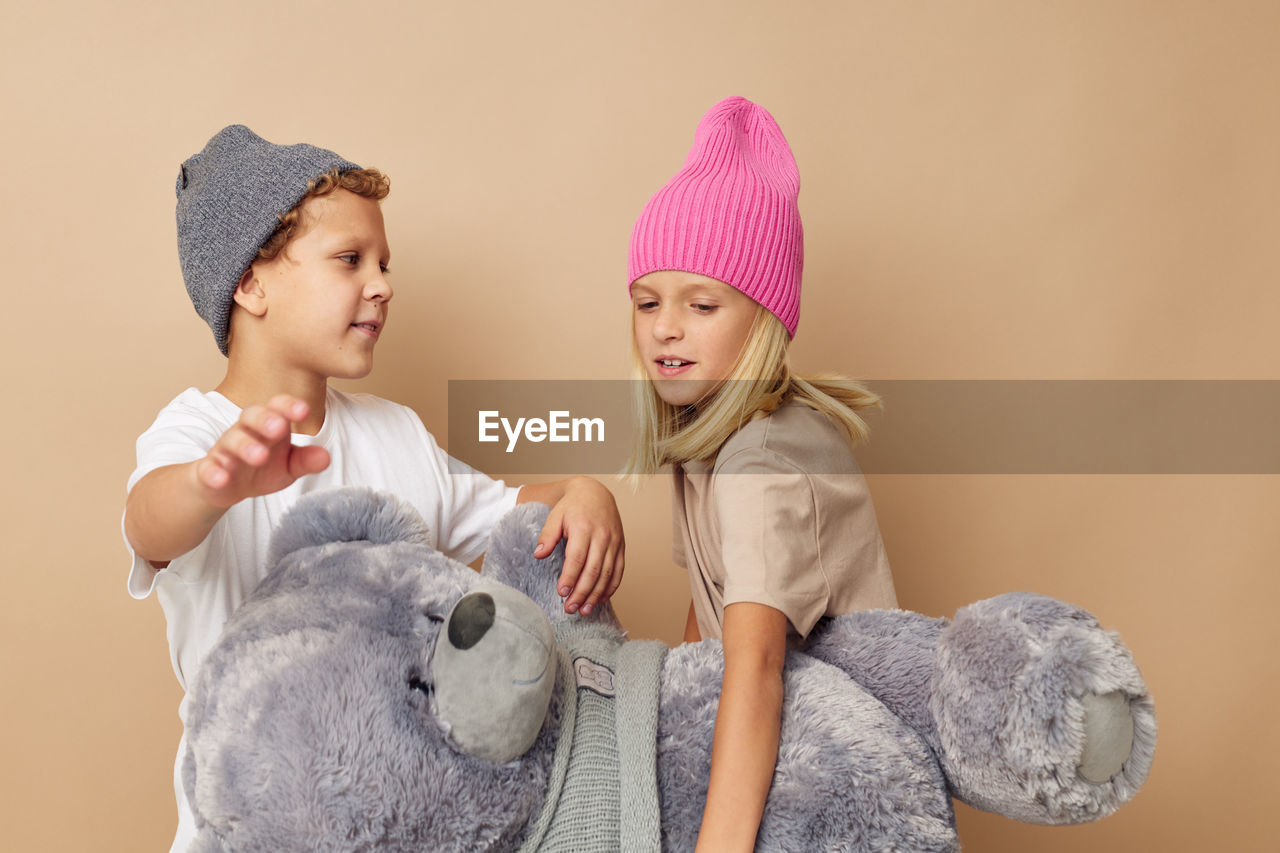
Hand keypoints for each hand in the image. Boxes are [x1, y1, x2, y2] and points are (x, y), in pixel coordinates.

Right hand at [194, 395, 329, 506]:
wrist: (225, 486)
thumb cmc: (262, 468)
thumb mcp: (288, 466)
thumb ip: (306, 460)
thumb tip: (325, 457)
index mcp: (268, 424)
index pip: (277, 407)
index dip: (289, 406)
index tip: (303, 410)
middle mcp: (245, 431)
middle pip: (251, 415)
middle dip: (265, 419)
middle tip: (279, 428)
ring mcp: (225, 449)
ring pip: (232, 440)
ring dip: (245, 446)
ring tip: (259, 456)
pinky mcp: (208, 469)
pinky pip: (207, 467)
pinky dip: (213, 472)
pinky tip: (221, 478)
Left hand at [533, 476, 624, 615]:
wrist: (595, 492)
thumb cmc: (573, 506)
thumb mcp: (555, 516)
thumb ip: (547, 535)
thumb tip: (539, 555)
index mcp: (584, 528)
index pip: (577, 558)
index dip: (570, 577)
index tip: (561, 592)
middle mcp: (602, 536)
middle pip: (593, 570)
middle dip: (582, 593)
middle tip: (570, 608)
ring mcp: (614, 543)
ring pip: (608, 574)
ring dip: (596, 595)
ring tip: (584, 610)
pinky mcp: (621, 547)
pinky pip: (619, 571)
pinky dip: (611, 587)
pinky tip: (601, 599)